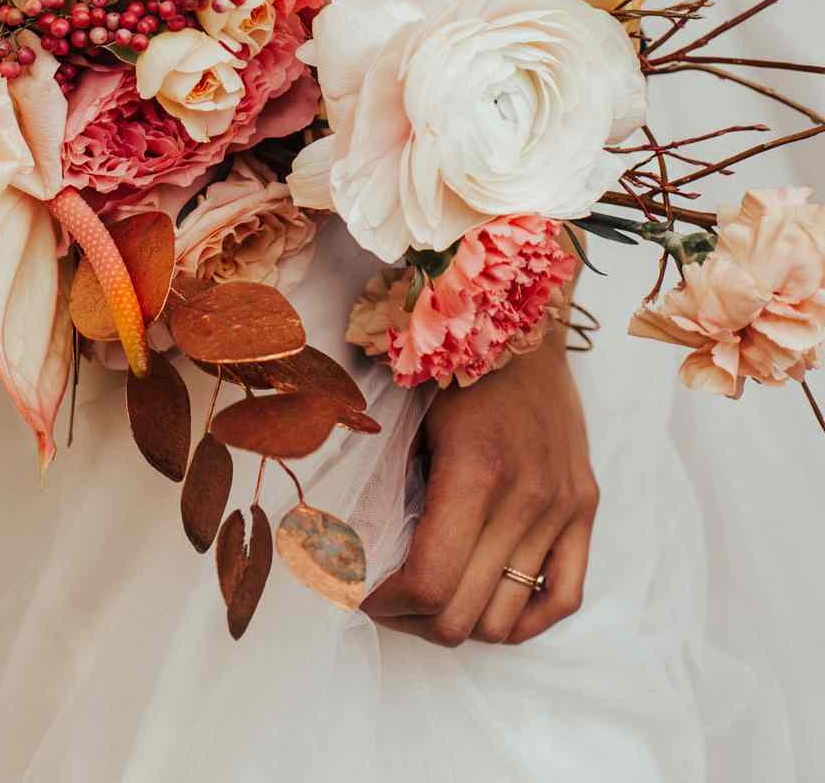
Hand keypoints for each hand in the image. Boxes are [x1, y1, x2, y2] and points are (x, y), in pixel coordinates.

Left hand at [362, 331, 597, 646]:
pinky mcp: (584, 506)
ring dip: (463, 623)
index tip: (364, 594)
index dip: (388, 605)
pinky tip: (492, 606)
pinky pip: (564, 597)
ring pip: (509, 618)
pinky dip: (526, 620)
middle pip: (465, 613)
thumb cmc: (455, 368)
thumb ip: (395, 489)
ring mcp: (561, 506)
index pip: (430, 582)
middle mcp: (525, 496)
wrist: (523, 324)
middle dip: (415, 621)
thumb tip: (363, 557)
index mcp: (474, 470)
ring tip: (434, 601)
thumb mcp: (410, 421)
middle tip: (391, 602)